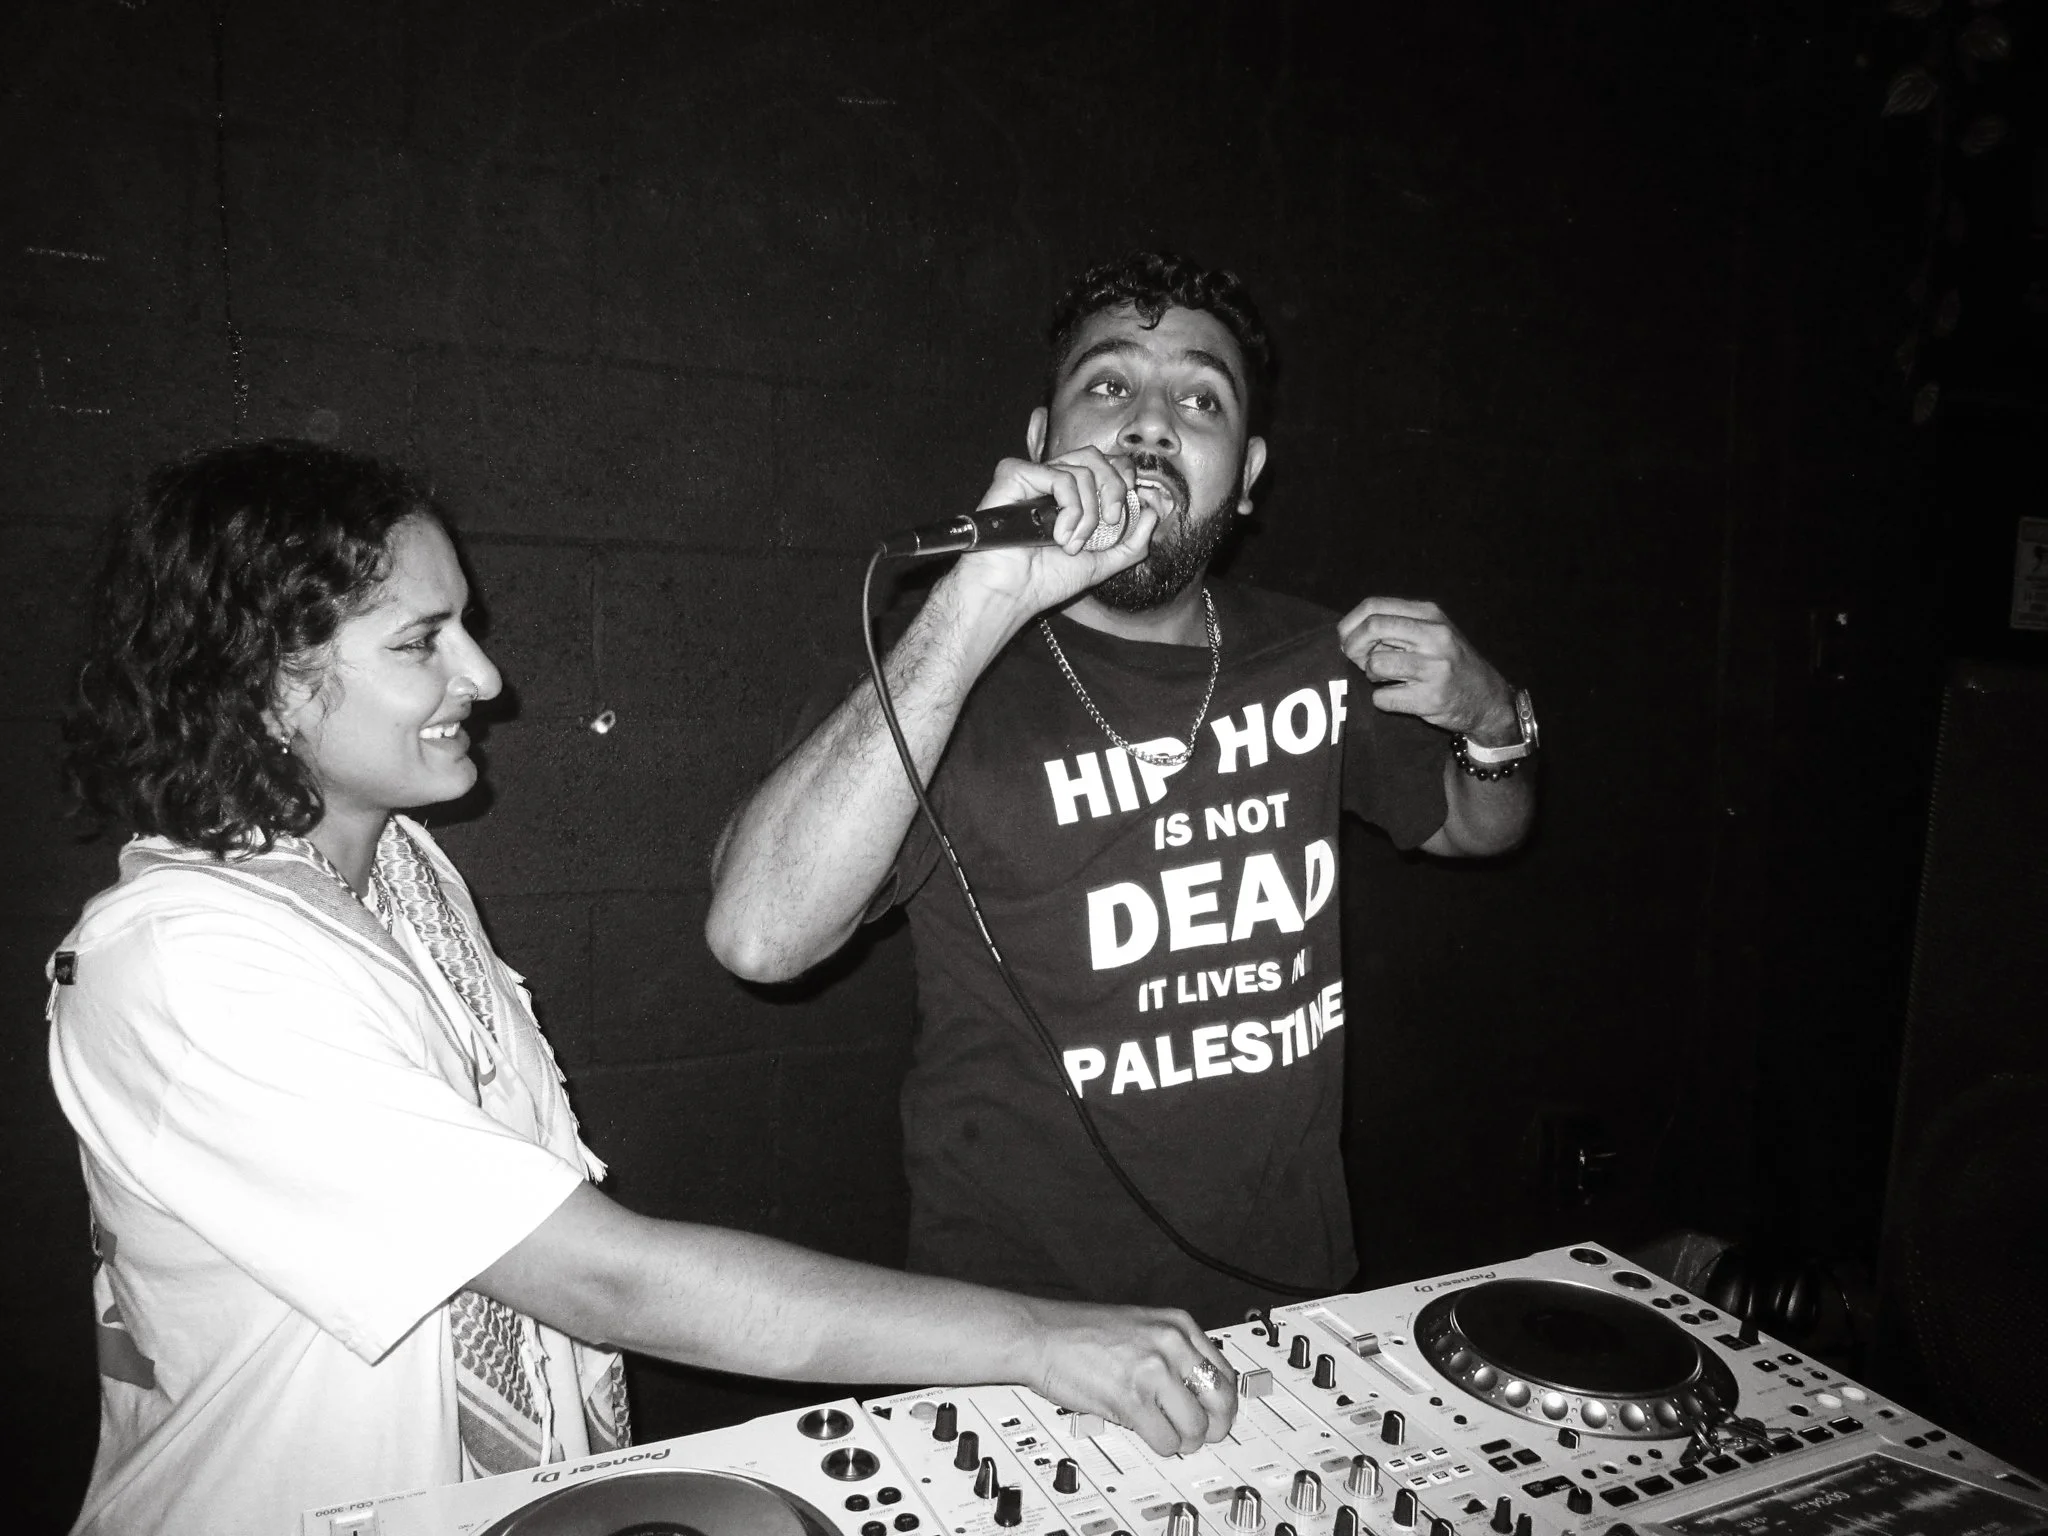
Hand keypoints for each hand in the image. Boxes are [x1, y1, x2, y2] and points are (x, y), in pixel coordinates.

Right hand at [946, 449, 1159, 620]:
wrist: (1012, 593)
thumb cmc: (1046, 580)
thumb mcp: (1102, 563)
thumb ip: (1132, 541)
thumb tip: (1154, 511)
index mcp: (1070, 495)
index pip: (1105, 465)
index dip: (1122, 479)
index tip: (1123, 512)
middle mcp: (1051, 481)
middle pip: (1096, 457)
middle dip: (1114, 488)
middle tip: (1111, 521)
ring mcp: (1033, 476)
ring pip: (1081, 469)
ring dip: (1088, 513)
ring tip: (1073, 543)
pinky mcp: (1014, 475)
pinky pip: (1058, 476)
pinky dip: (1069, 508)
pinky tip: (1058, 534)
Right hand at [1025, 1300, 1236, 1455]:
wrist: (1040, 1335)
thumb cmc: (1080, 1332)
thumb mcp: (1142, 1325)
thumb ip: (1173, 1351)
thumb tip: (1200, 1391)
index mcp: (1178, 1324)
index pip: (1225, 1373)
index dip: (1222, 1403)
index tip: (1214, 1415)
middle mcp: (1171, 1343)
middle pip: (1220, 1401)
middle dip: (1213, 1426)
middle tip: (1198, 1434)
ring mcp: (1152, 1370)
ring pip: (1195, 1427)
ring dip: (1184, 1440)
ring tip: (1167, 1434)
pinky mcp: (1131, 1398)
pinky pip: (1165, 1440)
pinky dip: (1160, 1445)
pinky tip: (1146, 1433)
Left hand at [1337, 596, 1515, 741]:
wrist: (1486, 698)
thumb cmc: (1449, 662)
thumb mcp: (1431, 632)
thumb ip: (1395, 626)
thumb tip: (1347, 634)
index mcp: (1430, 614)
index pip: (1373, 606)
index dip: (1350, 624)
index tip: (1346, 640)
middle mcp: (1435, 636)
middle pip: (1372, 628)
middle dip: (1353, 647)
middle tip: (1358, 660)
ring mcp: (1435, 668)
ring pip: (1375, 664)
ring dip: (1371, 675)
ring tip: (1388, 679)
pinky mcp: (1430, 698)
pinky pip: (1382, 698)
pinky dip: (1382, 700)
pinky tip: (1400, 697)